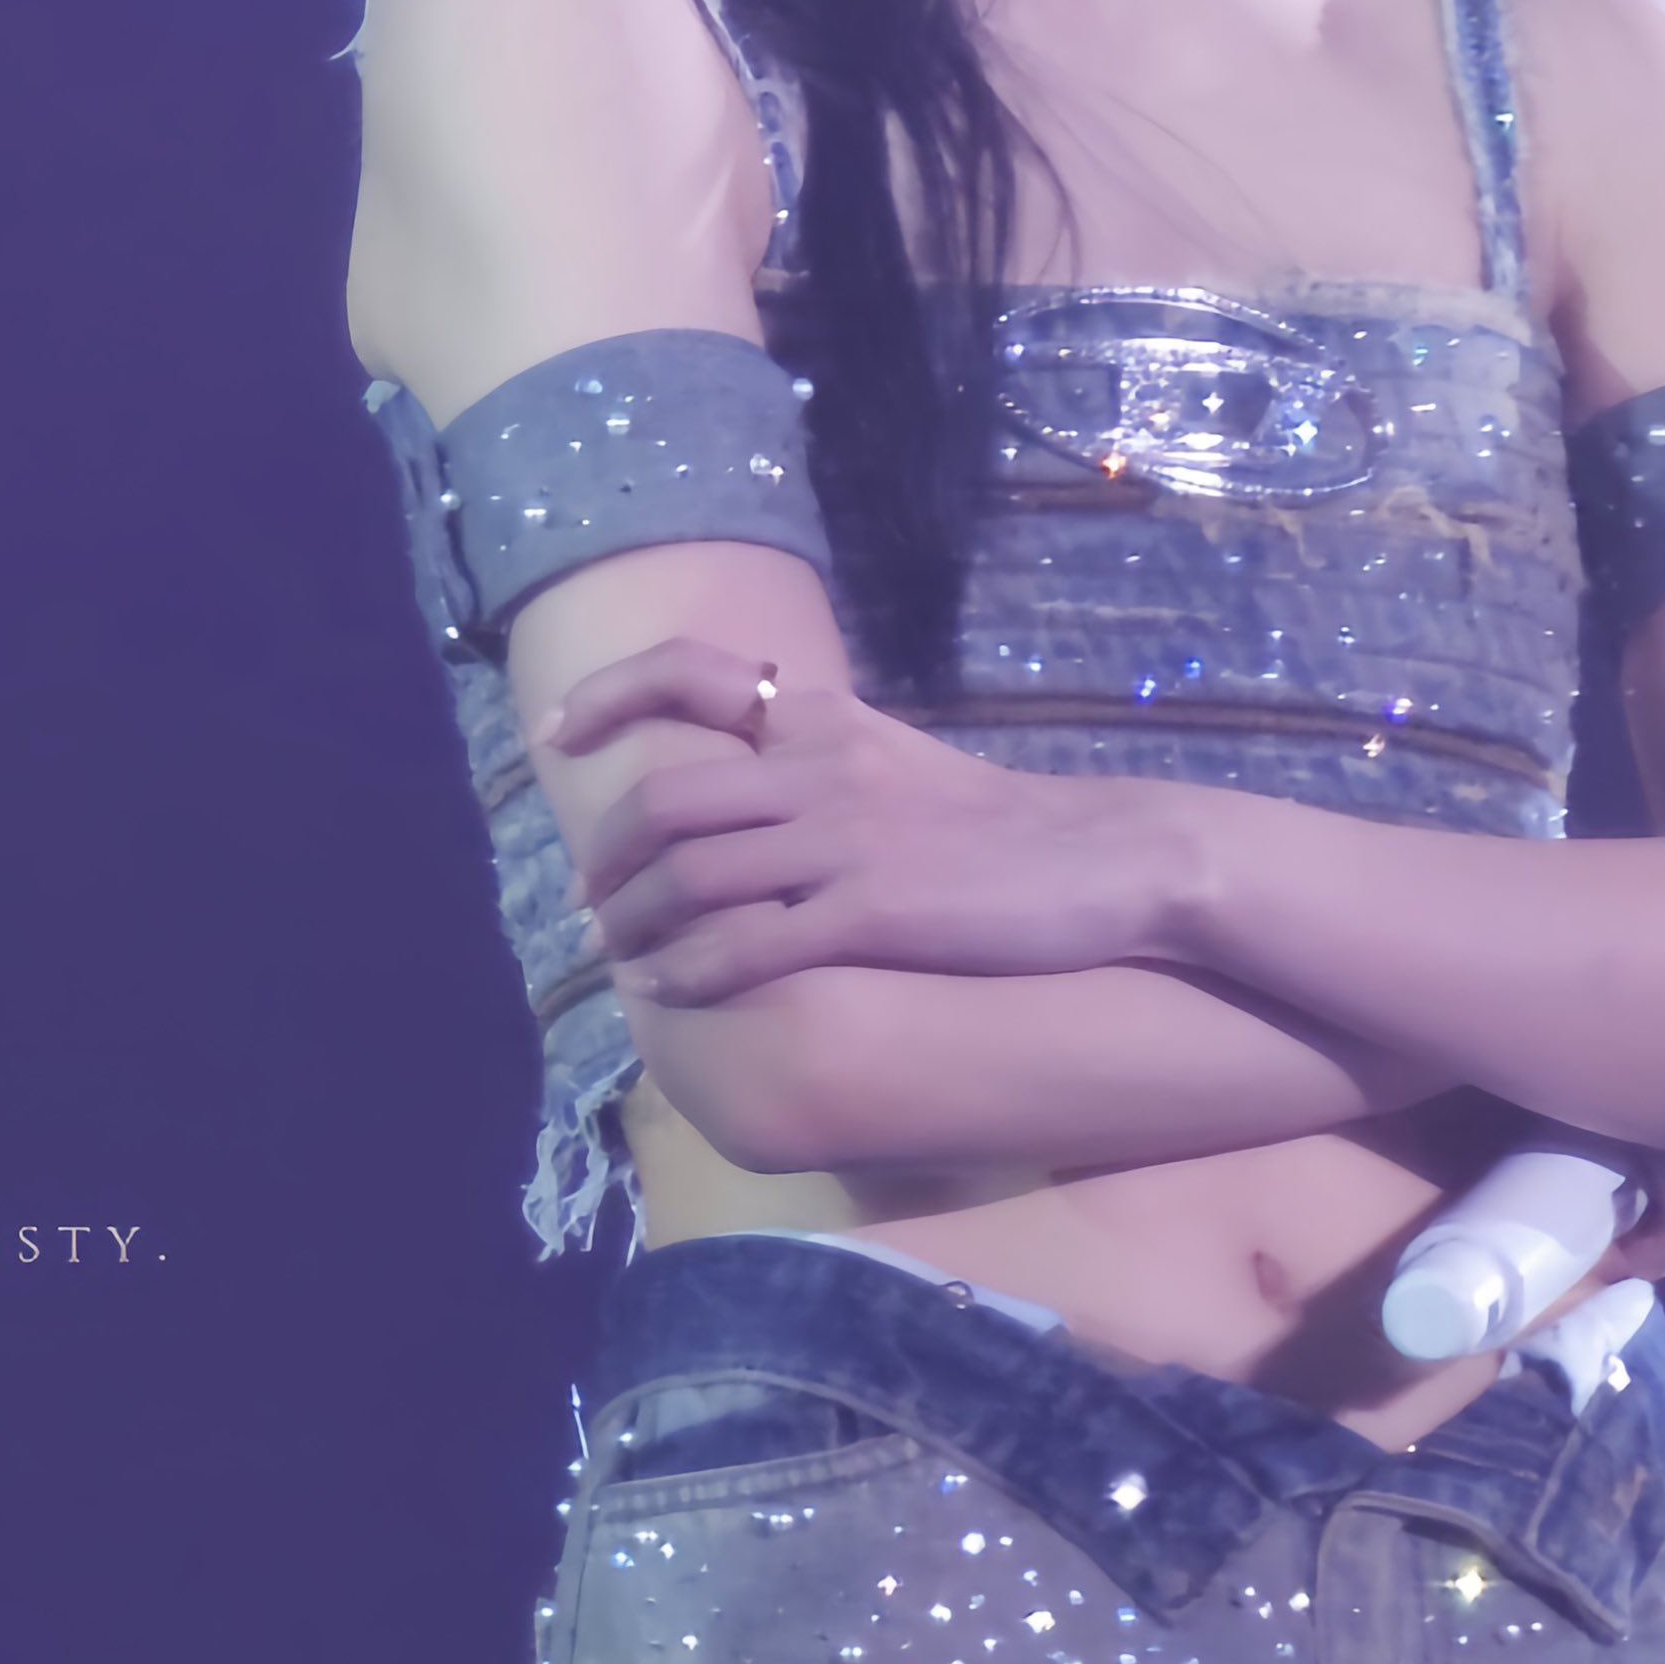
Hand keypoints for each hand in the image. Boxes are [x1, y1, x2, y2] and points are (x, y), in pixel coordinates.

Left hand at [542, 635, 1167, 998]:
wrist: (1106, 859)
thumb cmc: (1002, 825)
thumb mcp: (897, 761)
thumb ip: (820, 763)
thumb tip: (748, 782)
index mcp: (822, 720)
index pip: (692, 673)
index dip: (610, 698)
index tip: (558, 734)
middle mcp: (819, 766)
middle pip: (667, 796)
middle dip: (606, 853)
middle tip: (587, 899)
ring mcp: (843, 839)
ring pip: (691, 873)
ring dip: (635, 921)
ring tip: (617, 953)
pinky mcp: (871, 912)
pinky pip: (748, 943)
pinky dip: (689, 969)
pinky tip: (666, 990)